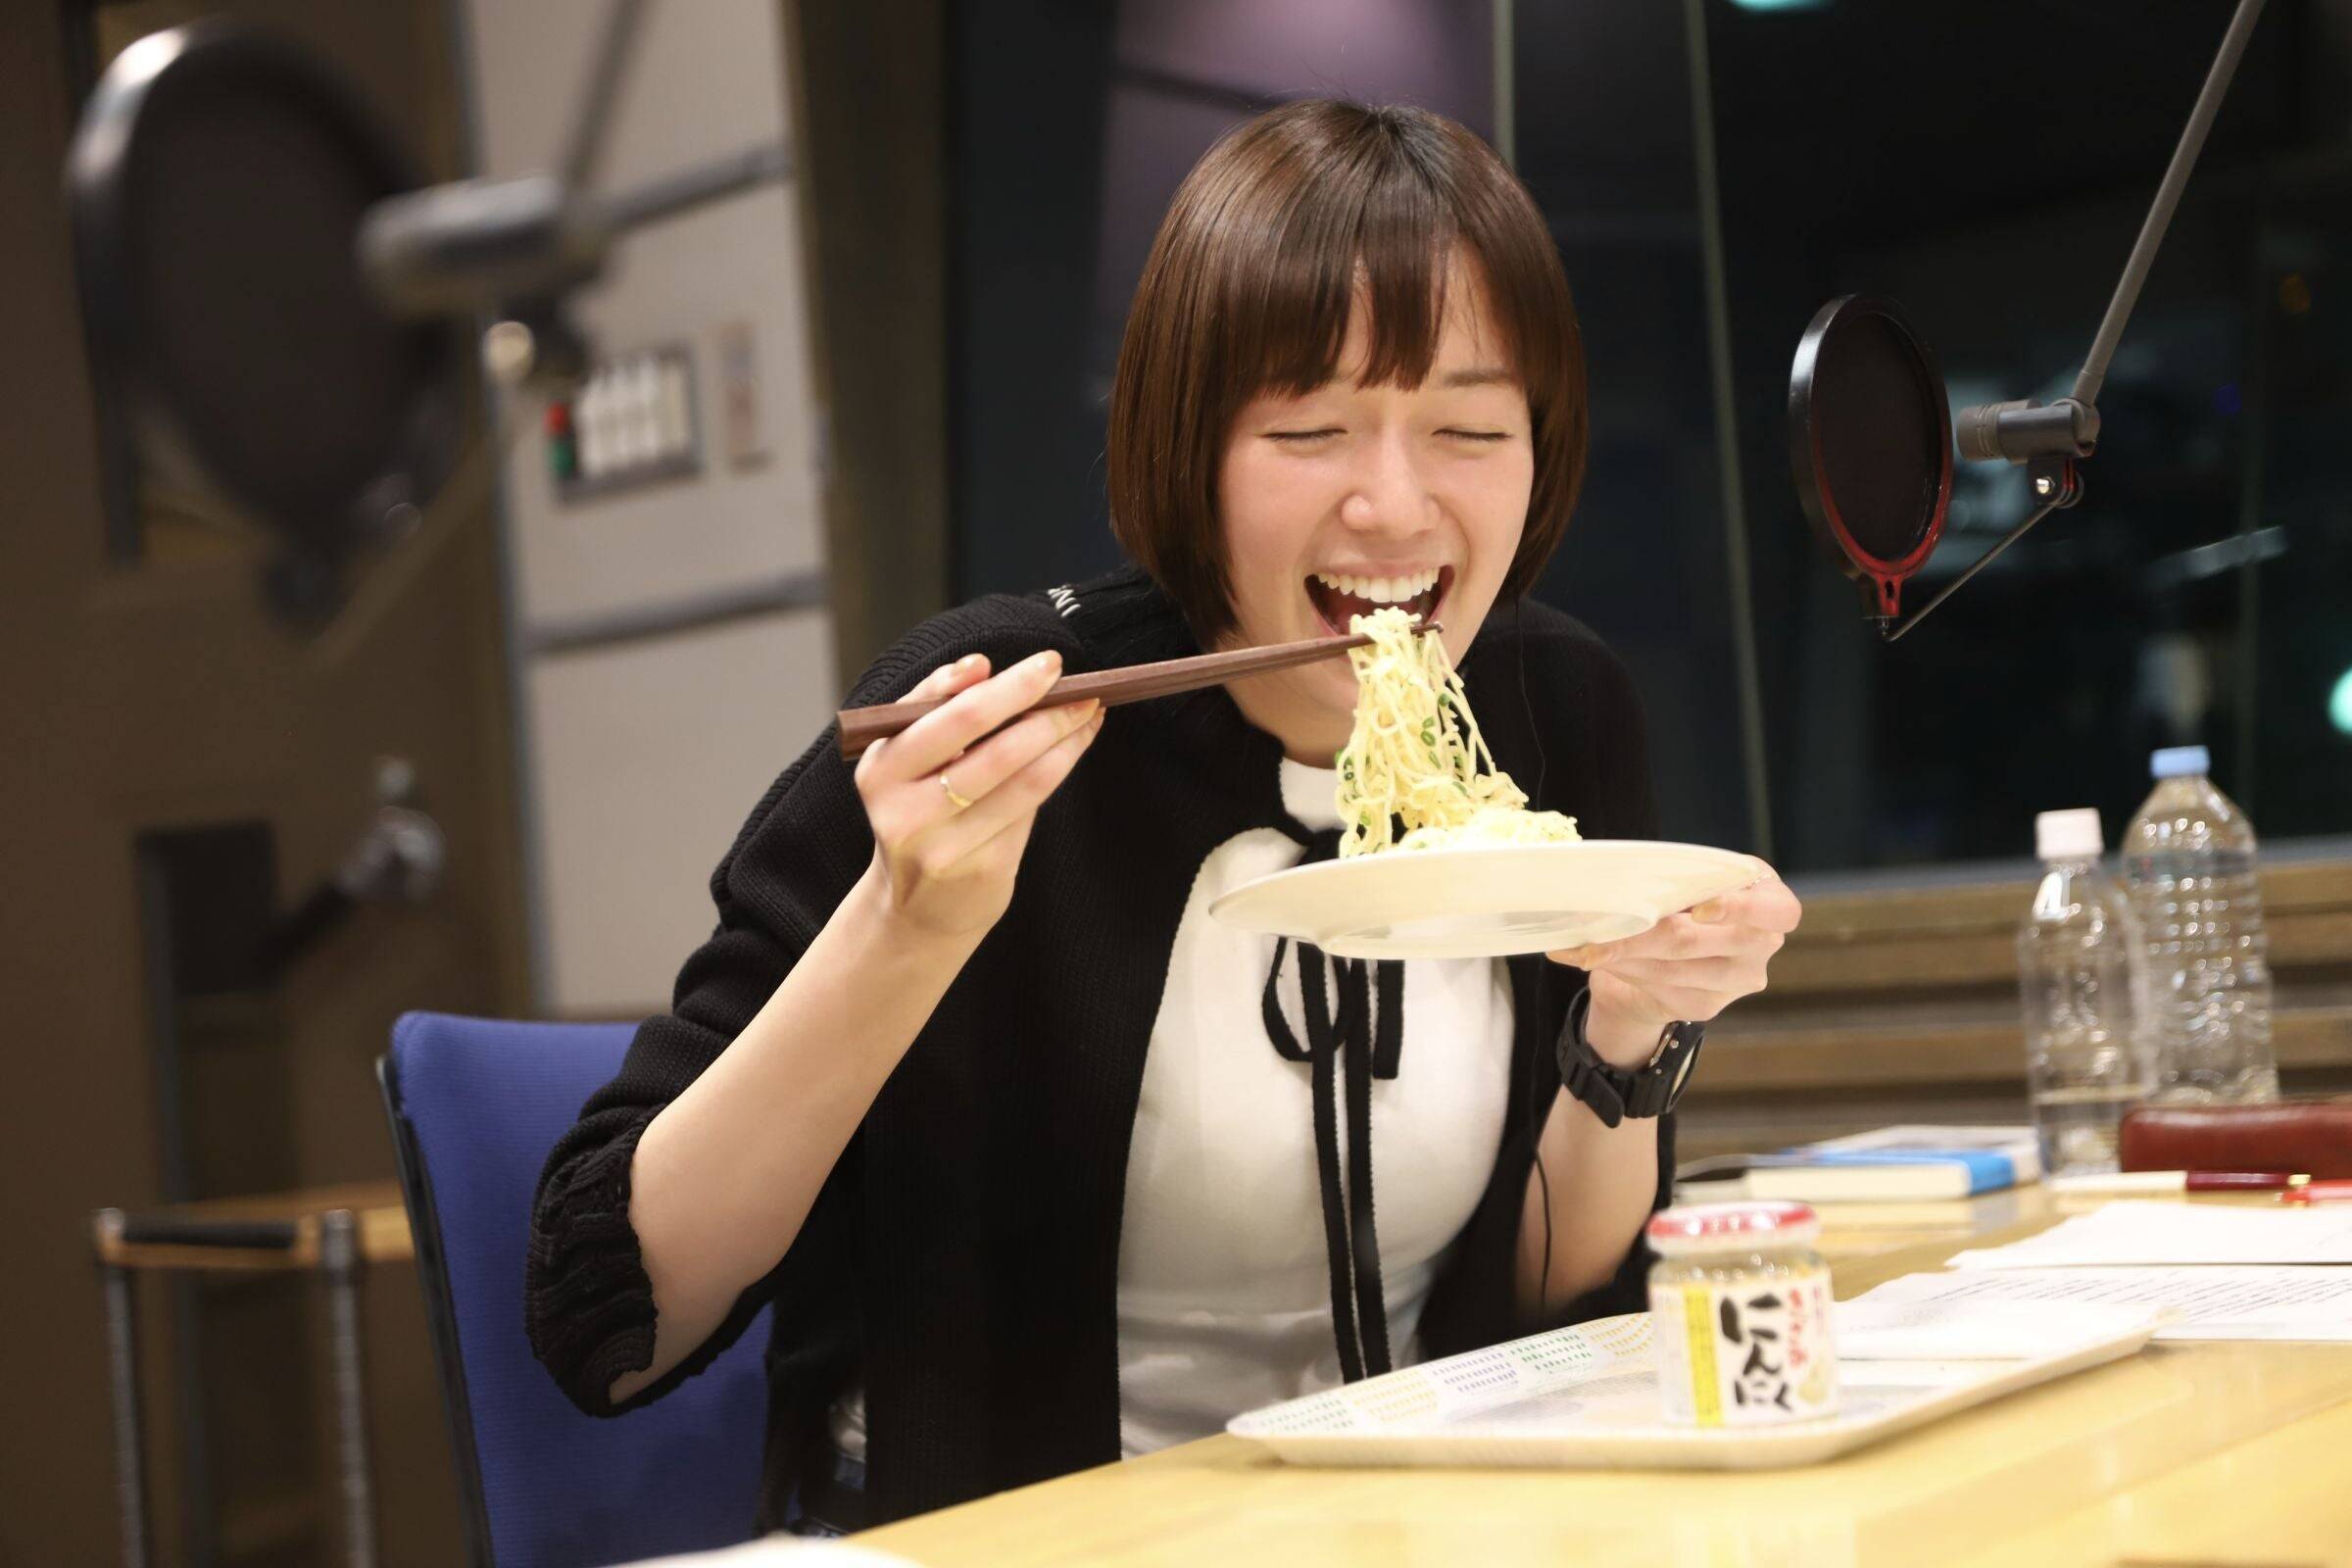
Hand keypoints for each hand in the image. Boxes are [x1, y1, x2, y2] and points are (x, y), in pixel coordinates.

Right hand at [853, 650, 1102, 943]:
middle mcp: (904, 810)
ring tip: (1089, 711)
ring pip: (1019, 777)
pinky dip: (1061, 767)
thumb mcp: (907, 763)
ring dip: (1063, 737)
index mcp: (880, 770)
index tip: (1045, 665)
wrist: (915, 909)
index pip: (946, 716)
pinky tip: (1076, 746)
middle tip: (1078, 684)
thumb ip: (938, 712)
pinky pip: (1031, 808)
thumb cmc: (919, 817)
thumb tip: (981, 668)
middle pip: (987, 746)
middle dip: (1041, 707)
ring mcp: (942, 846)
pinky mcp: (979, 870)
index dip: (1003, 687)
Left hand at [1547, 863, 1801, 1068]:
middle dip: (1639, 936)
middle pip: (1697, 941)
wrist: (1674, 948)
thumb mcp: (1691, 879)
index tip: (1697, 909)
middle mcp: (1763, 943)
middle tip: (1596, 929)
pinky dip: (1620, 969)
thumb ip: (1677, 879)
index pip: (1777, 911)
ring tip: (1582, 946)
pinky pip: (1658, 987)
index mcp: (1770, 900)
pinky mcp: (1708, 1005)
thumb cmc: (1686, 897)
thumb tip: (1614, 879)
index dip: (1738, 909)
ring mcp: (1738, 980)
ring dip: (1619, 955)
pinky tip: (1592, 959)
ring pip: (1670, 968)